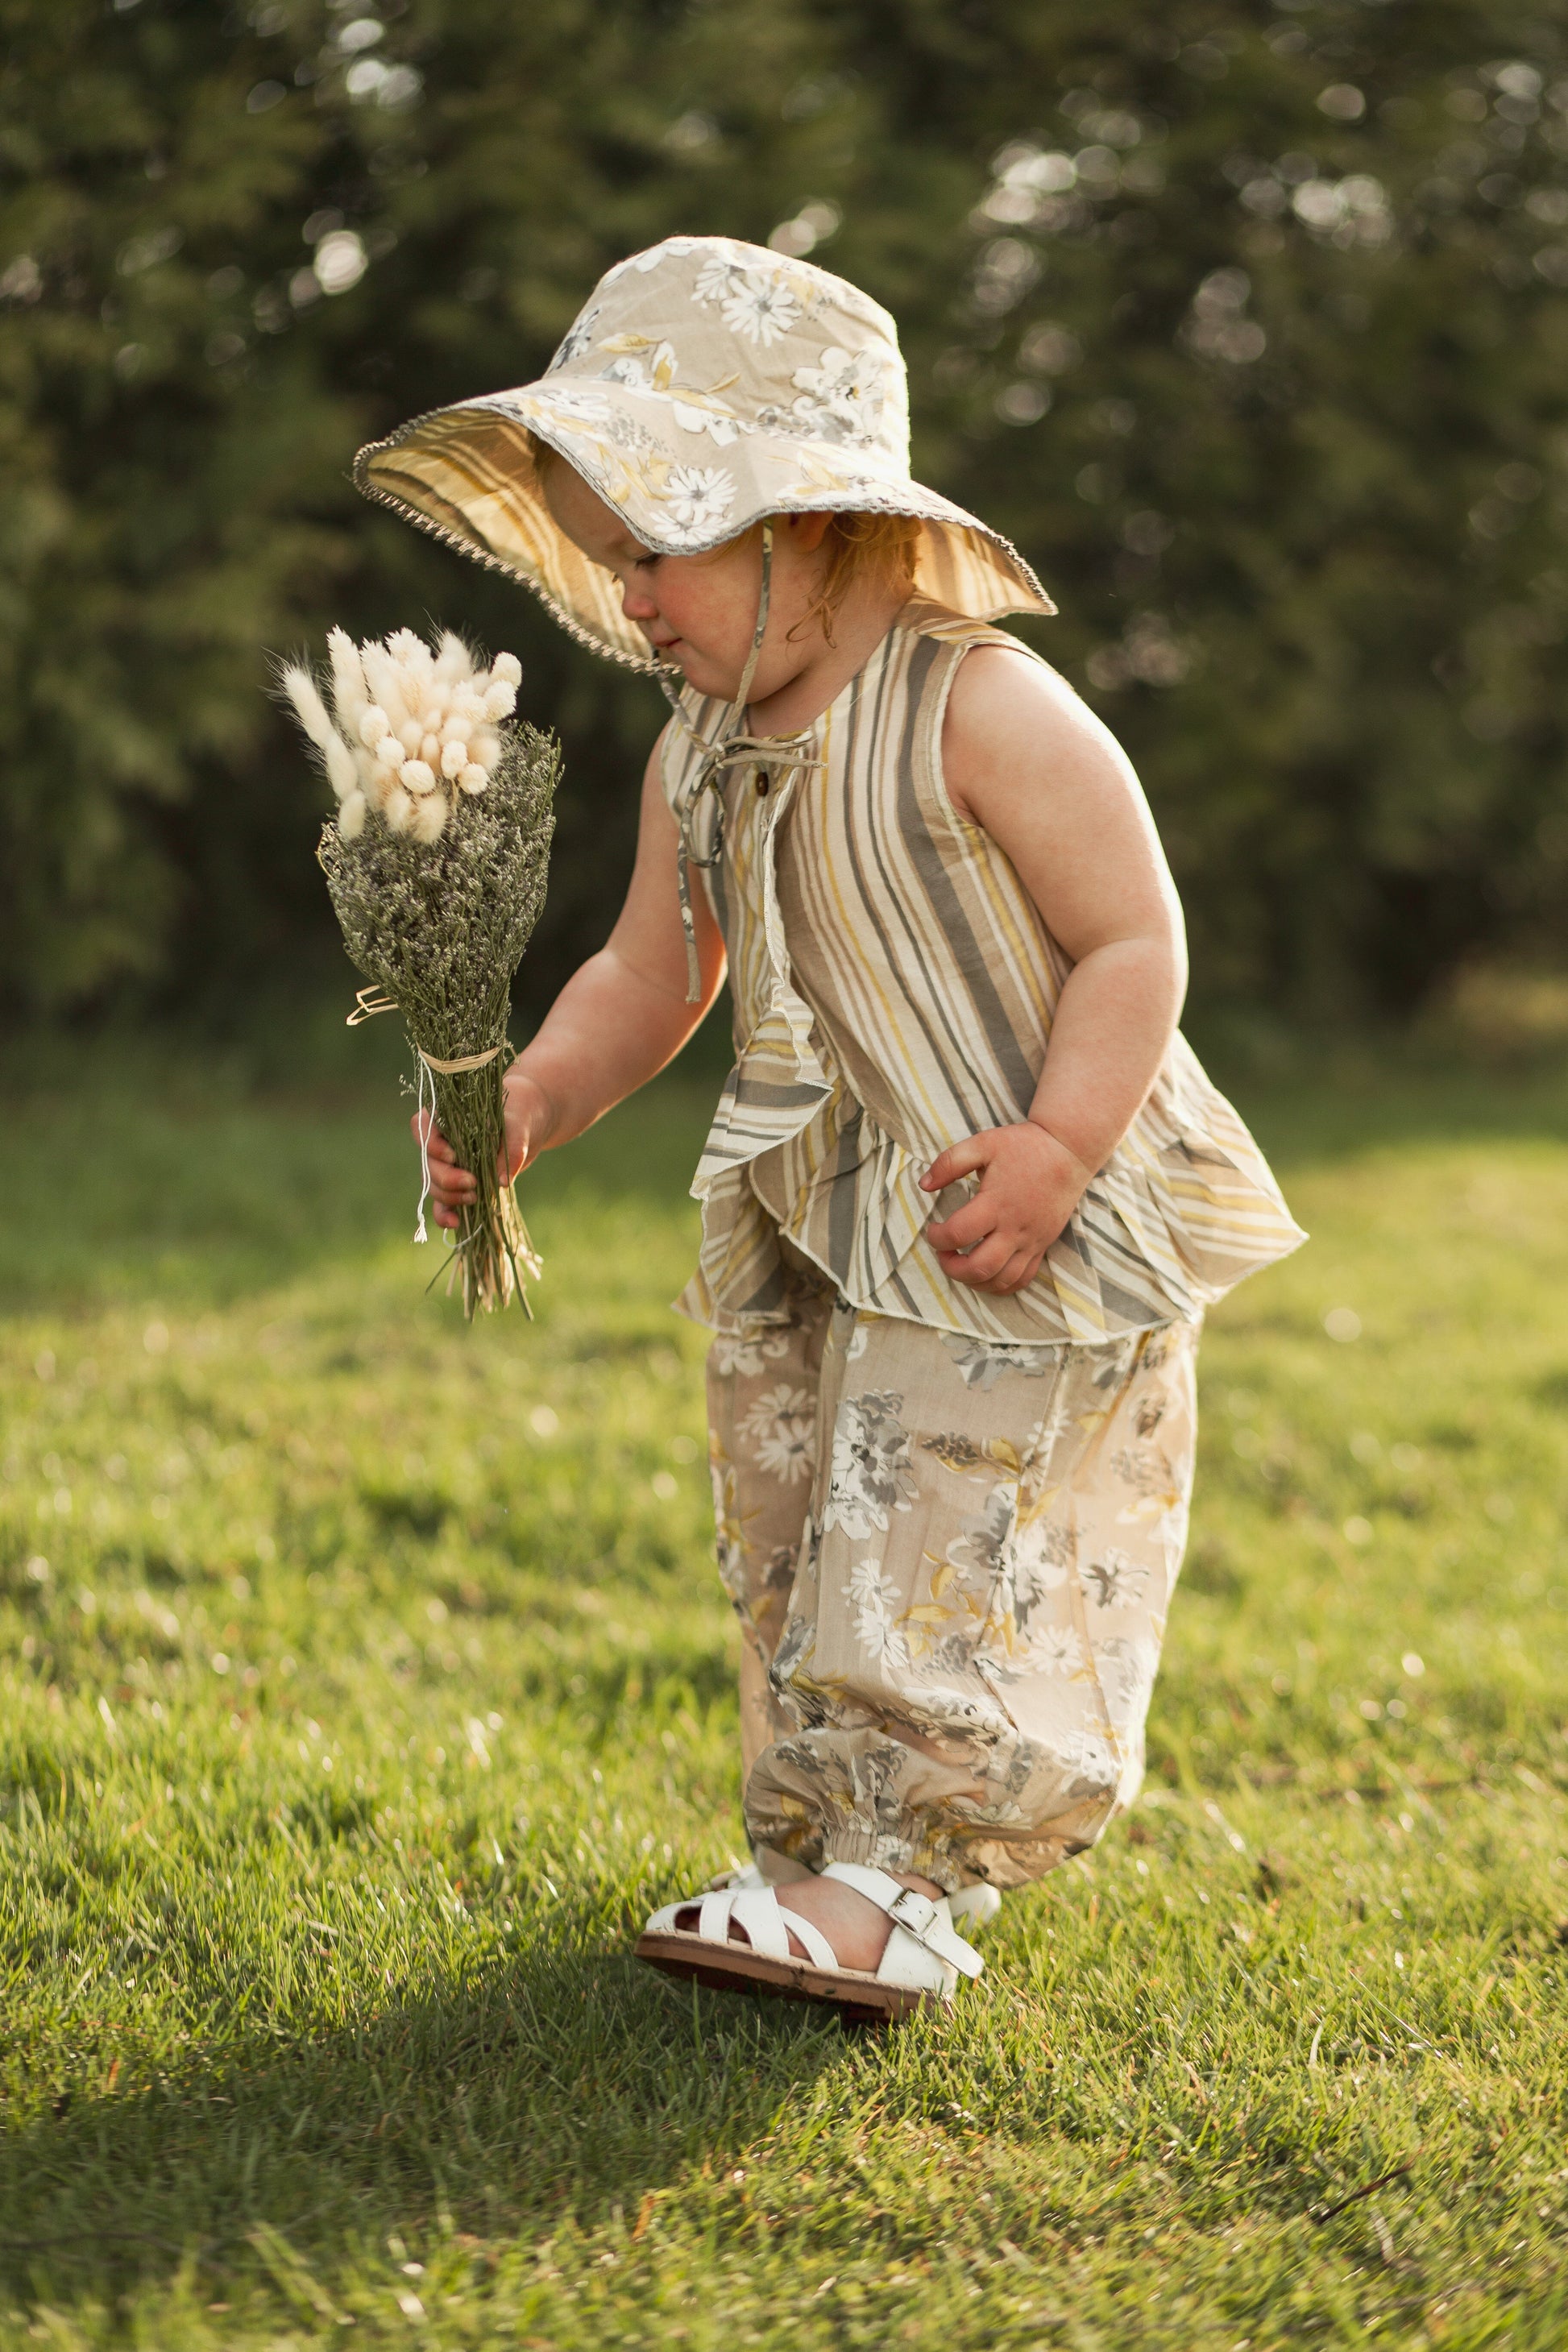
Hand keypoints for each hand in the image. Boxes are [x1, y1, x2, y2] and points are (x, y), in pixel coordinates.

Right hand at [411, 1069, 558, 1230]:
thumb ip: (512, 1146)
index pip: (421, 1126)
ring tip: (474, 1198)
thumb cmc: (519, 1114)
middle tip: (471, 1183)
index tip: (453, 1156)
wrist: (527, 1125)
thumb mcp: (520, 1125)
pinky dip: (445, 1215)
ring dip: (449, 1196)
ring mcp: (447, 1165)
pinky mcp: (458, 1185)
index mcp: (445, 1115)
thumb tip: (501, 1181)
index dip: (430, 1144)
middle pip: (427, 1162)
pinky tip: (456, 1224)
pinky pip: (442, 1203)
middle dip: (445, 1178)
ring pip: (432, 1184)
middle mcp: (440, 1141)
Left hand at [920, 1121, 1090, 1294]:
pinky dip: (1000, 1286)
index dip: (936, 1238)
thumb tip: (923, 1185)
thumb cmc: (1024, 1146)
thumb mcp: (983, 1144)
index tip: (933, 1229)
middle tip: (943, 1253)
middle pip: (979, 1268)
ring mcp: (1032, 1241)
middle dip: (952, 1269)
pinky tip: (986, 1275)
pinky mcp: (1043, 1245)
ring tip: (961, 1265)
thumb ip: (949, 1163)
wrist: (1069, 1151)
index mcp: (996, 1203)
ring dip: (974, 1281)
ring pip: (1001, 1280)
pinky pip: (1023, 1279)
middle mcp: (1015, 1228)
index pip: (958, 1234)